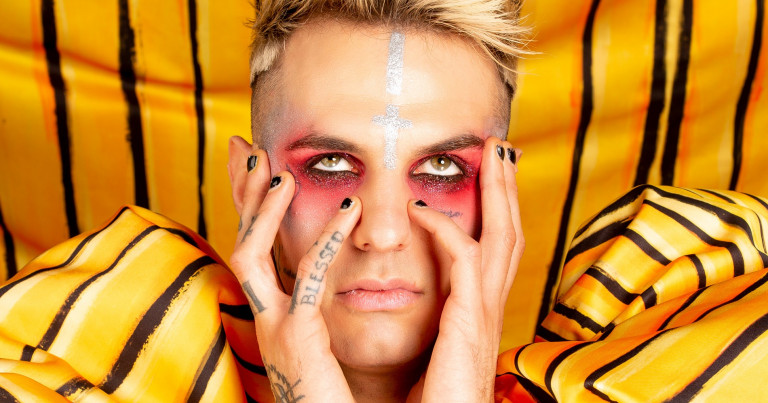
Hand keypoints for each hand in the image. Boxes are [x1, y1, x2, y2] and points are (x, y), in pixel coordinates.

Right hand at [227, 138, 360, 402]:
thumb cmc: (336, 399)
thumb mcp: (324, 347)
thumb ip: (321, 315)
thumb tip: (331, 289)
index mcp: (275, 318)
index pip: (256, 252)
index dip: (252, 210)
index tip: (259, 171)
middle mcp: (265, 319)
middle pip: (240, 243)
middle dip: (243, 196)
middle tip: (247, 150)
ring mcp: (275, 328)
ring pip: (249, 255)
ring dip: (263, 210)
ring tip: (279, 171)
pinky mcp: (297, 337)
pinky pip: (307, 278)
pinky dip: (327, 240)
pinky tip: (350, 211)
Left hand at [407, 138, 523, 401]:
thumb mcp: (433, 354)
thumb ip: (433, 326)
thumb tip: (415, 305)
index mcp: (479, 315)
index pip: (495, 251)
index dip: (495, 213)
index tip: (487, 180)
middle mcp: (489, 310)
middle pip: (510, 234)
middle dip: (506, 190)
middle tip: (501, 150)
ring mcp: (485, 316)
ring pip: (502, 237)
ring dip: (497, 192)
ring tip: (491, 155)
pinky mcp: (470, 323)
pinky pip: (465, 260)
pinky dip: (445, 228)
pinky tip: (421, 208)